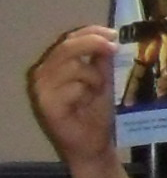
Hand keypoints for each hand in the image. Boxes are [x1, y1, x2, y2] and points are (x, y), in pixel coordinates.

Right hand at [24, 26, 119, 168]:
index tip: (113, 33)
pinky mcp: (46, 103)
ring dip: (93, 77)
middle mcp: (43, 73)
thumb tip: (110, 38)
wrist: (92, 144)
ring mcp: (41, 88)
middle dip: (93, 44)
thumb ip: (102, 61)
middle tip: (114, 47)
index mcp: (54, 65)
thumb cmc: (95, 112)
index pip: (69, 40)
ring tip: (95, 91)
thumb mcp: (102, 81)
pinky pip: (73, 87)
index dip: (90, 32)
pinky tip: (85, 103)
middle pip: (66, 47)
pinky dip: (86, 92)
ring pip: (72, 67)